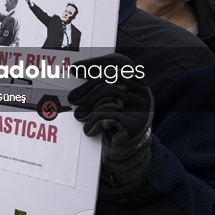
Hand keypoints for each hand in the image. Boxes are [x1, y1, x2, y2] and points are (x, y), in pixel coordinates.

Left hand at [67, 53, 153, 184]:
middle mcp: (142, 91)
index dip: (96, 63)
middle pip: (112, 76)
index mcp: (136, 81)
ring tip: (79, 115)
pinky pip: (109, 115)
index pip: (119, 62)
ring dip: (89, 104)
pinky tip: (89, 130)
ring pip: (111, 92)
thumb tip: (74, 74)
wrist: (130, 151)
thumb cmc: (116, 121)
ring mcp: (142, 106)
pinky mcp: (137, 123)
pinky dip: (94, 122)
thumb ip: (100, 87)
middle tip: (72, 98)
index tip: (75, 69)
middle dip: (87, 86)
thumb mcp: (110, 101)